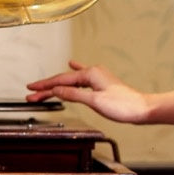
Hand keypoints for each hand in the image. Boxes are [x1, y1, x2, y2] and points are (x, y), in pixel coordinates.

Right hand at [26, 60, 150, 123]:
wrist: (142, 109)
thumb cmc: (123, 105)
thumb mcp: (94, 101)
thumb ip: (73, 95)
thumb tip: (56, 90)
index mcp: (90, 74)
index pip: (61, 81)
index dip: (44, 87)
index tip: (31, 90)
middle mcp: (93, 72)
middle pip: (64, 80)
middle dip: (47, 87)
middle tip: (31, 94)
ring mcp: (98, 78)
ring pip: (72, 81)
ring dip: (57, 85)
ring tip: (43, 87)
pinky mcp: (102, 84)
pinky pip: (82, 79)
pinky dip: (73, 76)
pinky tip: (72, 65)